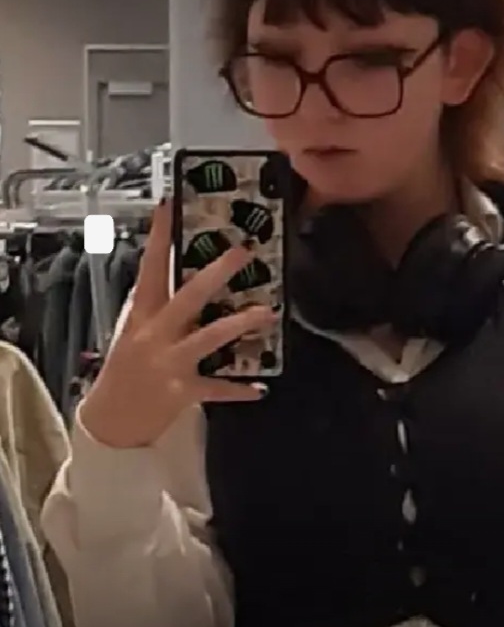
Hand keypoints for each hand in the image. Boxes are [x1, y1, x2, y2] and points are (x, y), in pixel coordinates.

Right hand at [79, 199, 275, 448]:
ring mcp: (170, 362)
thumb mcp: (133, 329)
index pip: (150, 268)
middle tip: (243, 252)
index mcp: (142, 315)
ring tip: (268, 312)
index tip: (169, 205)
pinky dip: (239, 389)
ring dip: (239, 324)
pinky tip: (261, 388)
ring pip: (208, 338)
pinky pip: (217, 388)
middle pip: (187, 297)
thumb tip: (175, 269)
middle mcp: (155, 334)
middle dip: (215, 274)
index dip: (159, 237)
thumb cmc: (126, 368)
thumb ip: (154, 303)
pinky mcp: (183, 391)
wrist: (111, 421)